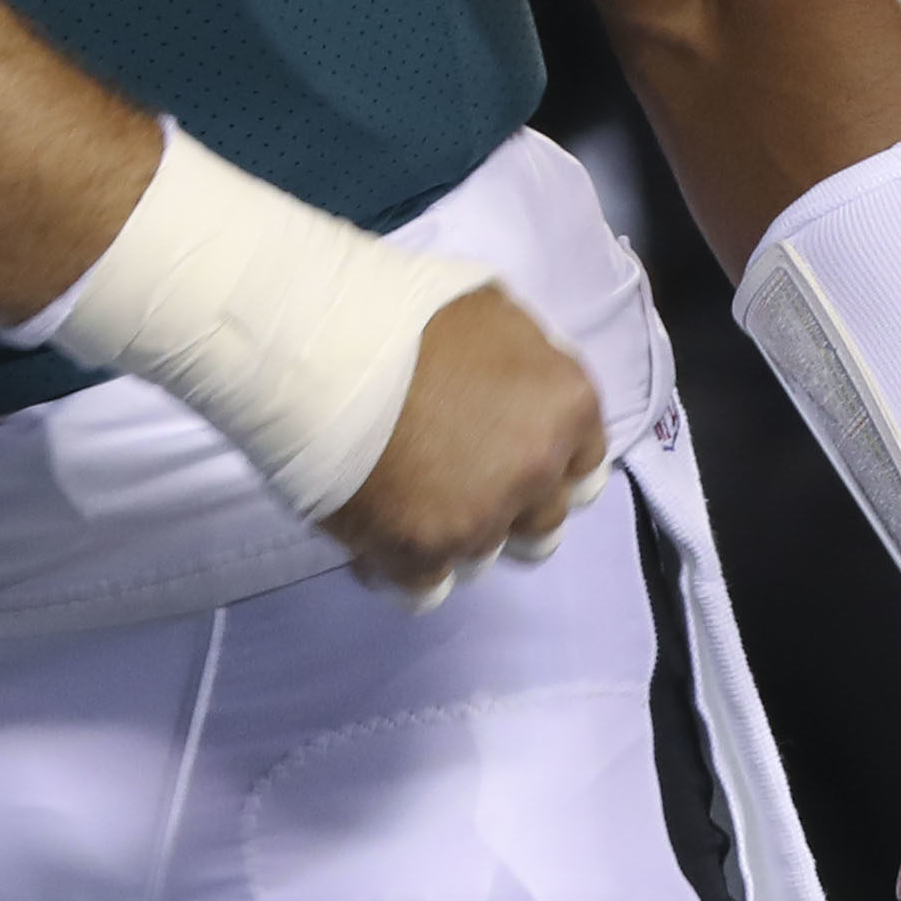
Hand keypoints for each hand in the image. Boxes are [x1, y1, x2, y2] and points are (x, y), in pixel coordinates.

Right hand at [319, 286, 609, 600]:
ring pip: (485, 557)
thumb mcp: (489, 310)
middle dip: (506, 507)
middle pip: (542, 522)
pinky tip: (378, 534)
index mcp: (566, 406)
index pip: (584, 466)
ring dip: (453, 535)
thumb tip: (529, 392)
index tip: (508, 457)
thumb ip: (527, 363)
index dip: (546, 464)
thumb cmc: (396, 311)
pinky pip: (428, 589)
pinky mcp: (420, 555)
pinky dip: (404, 566)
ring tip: (403, 498)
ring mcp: (481, 519)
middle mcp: (537, 470)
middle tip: (456, 479)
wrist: (315, 343)